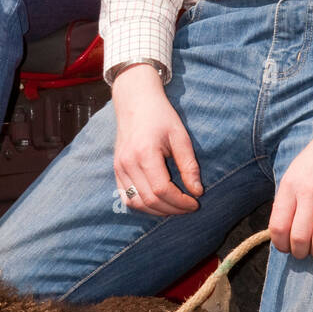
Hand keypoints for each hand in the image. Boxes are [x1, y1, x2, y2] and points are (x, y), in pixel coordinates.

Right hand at [112, 65, 202, 215]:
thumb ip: (188, 165)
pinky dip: (143, 205)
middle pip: (150, 200)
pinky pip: (126, 197)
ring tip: (176, 206)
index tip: (195, 202)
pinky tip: (159, 203)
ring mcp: (118, 168)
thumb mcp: (180, 136)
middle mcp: (127, 163)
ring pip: (136, 203)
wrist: (135, 101)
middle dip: (173, 209)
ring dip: (158, 211)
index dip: (181, 202)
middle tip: (189, 206)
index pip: (162, 190)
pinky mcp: (116, 170)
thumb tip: (196, 191)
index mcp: (144, 153)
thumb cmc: (161, 116)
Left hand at [267, 104, 312, 260]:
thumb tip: (281, 231)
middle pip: (299, 237)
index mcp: (291, 186)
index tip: (285, 247)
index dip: (280, 244)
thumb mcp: (293, 173)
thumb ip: (286, 199)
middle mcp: (310, 193)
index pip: (278, 226)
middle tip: (302, 252)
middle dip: (299, 252)